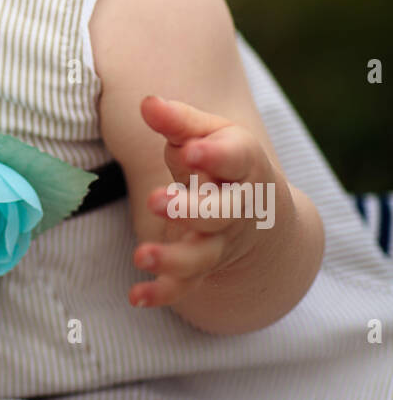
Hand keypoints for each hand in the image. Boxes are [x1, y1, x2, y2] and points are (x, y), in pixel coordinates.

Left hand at [128, 94, 284, 310]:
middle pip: (220, 214)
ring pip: (201, 256)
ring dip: (172, 258)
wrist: (261, 212)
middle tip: (156, 201)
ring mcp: (221, 243)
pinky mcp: (203, 267)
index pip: (235, 159)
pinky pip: (184, 285)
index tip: (191, 150)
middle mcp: (237, 209)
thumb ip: (178, 121)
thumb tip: (146, 103)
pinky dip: (162, 293)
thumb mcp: (209, 133)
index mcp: (244, 166)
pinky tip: (137, 296)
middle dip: (190, 210)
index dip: (214, 156)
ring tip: (141, 255)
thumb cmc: (224, 160)